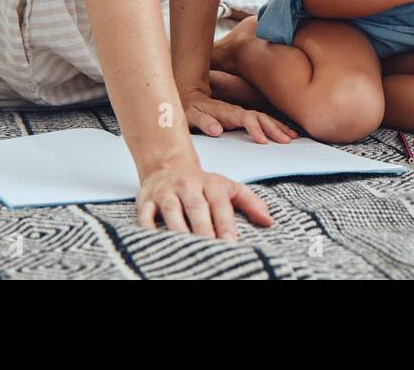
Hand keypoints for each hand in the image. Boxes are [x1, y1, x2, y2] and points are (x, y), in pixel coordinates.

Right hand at [137, 162, 270, 239]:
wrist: (168, 166)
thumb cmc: (201, 184)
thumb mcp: (228, 188)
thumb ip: (249, 202)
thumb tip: (268, 220)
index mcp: (211, 183)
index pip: (220, 204)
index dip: (225, 223)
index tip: (230, 242)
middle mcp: (189, 185)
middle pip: (196, 207)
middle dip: (203, 228)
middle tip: (210, 248)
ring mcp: (167, 192)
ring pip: (172, 210)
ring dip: (178, 229)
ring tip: (185, 248)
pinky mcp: (147, 199)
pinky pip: (145, 214)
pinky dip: (147, 227)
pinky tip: (153, 241)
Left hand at [180, 86, 296, 142]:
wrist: (190, 93)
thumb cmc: (190, 108)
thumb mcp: (191, 115)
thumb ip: (204, 122)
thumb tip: (217, 130)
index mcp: (227, 112)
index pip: (246, 119)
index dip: (255, 129)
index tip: (263, 141)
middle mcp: (237, 111)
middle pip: (260, 118)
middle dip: (274, 129)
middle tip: (286, 141)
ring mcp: (241, 113)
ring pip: (264, 118)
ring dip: (278, 127)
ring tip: (292, 137)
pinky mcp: (243, 117)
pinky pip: (262, 120)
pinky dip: (275, 126)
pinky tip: (285, 132)